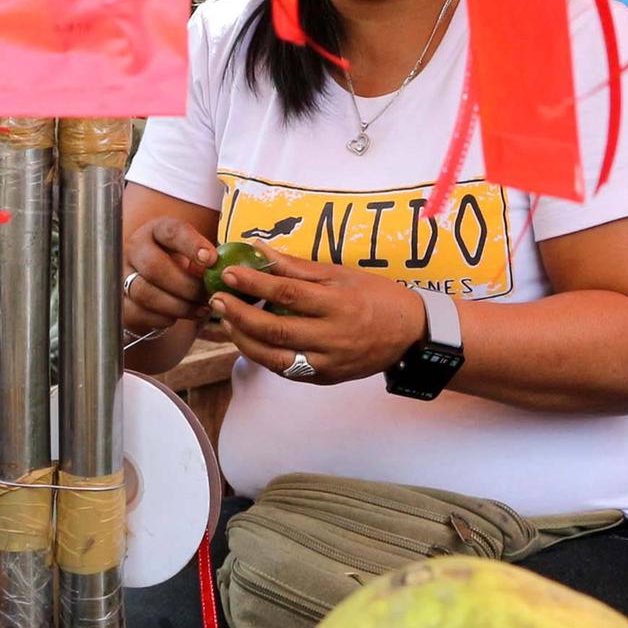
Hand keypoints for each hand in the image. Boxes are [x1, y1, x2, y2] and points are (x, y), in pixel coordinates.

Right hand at [122, 216, 216, 334]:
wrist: (156, 286)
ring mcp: (123, 275)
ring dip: (178, 305)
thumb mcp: (195, 255)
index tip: (212, 259)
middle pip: (154, 266)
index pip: (172, 231)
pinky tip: (179, 317)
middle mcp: (135, 248)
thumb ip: (211, 260)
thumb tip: (235, 270)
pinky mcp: (121, 301)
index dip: (192, 244)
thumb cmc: (183, 266)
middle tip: (207, 295)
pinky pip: (139, 313)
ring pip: (145, 292)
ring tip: (200, 309)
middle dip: (186, 285)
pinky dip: (164, 318)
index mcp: (157, 230)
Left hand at [211, 249, 428, 385]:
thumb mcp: (340, 274)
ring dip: (245, 340)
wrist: (410, 335)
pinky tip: (248, 341)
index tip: (230, 273)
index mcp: (338, 303)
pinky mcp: (325, 378)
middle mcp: (332, 336)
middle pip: (277, 329)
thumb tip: (259, 249)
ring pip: (276, 357)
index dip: (255, 283)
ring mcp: (328, 362)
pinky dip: (263, 356)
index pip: (288, 293)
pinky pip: (286, 370)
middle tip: (217, 300)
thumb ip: (297, 266)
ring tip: (227, 322)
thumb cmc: (375, 296)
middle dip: (241, 315)